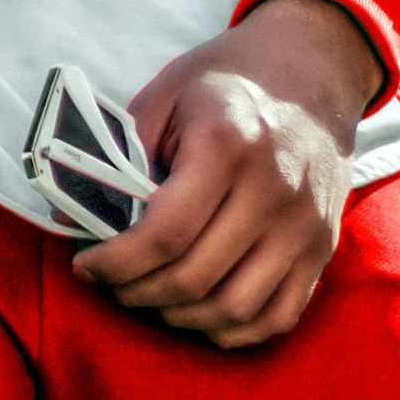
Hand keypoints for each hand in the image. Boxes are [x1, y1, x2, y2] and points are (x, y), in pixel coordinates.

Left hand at [77, 0, 379, 350]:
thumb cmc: (229, 81)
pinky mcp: (322, 249)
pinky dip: (229, 329)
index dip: (115, 263)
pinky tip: (196, 311)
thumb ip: (122, 154)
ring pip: (233, 309)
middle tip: (110, 282)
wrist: (314, 70)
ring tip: (148, 295)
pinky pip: (276, 317)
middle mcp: (274, 191)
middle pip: (194, 278)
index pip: (165, 234)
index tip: (85, 265)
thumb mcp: (167, 95)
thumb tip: (77, 213)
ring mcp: (304, 226)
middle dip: (135, 292)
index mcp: (229, 145)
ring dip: (178, 316)